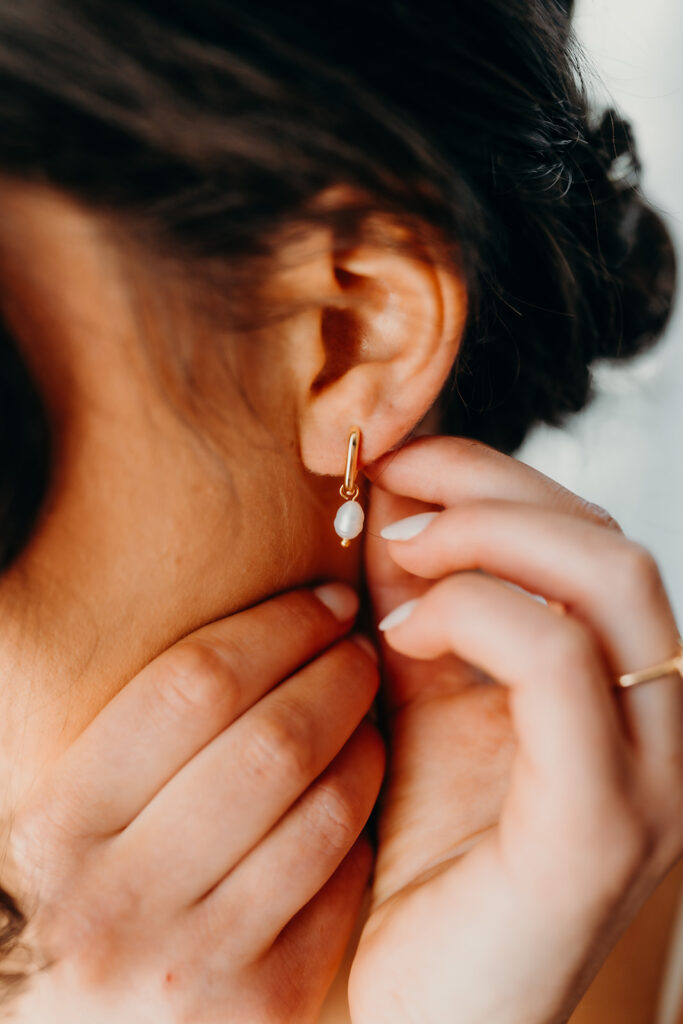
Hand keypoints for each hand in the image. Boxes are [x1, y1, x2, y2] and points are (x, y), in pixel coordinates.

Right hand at [8, 583, 383, 1023]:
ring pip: (324, 810)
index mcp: (57, 827)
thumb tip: (145, 599)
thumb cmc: (91, 896)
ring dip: (364, 741)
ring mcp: (197, 962)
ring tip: (369, 711)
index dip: (277, 627)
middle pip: (270, 744)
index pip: (192, 687)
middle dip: (336, 674)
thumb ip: (114, 724)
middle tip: (363, 648)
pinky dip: (365, 820)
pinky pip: (345, 882)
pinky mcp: (266, 1004)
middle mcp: (118, 901)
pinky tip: (362, 788)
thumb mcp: (64, 816)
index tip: (325, 601)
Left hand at [349, 436, 682, 1023]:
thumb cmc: (416, 858)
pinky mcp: (601, 825)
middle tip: (392, 490)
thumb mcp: (416, 703)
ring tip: (399, 551)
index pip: (586, 537)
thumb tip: (389, 505)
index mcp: (612, 689)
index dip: (493, 477)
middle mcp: (653, 721)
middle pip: (607, 543)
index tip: (396, 461)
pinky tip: (404, 632)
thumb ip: (419, 609)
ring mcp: (646, 771)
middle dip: (493, 489)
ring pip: (611, 582)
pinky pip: (560, 668)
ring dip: (492, 536)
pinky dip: (480, 615)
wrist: (423, 1011)